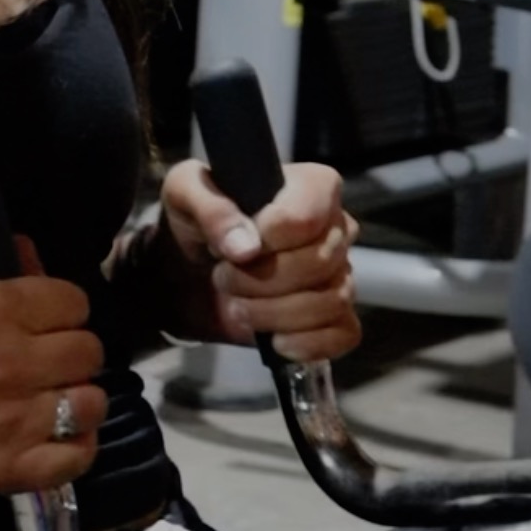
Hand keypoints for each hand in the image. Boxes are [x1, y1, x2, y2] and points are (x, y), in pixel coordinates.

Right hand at [0, 233, 107, 499]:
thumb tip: (35, 258)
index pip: (74, 302)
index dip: (62, 308)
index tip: (46, 319)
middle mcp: (1, 363)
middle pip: (88, 352)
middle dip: (70, 349)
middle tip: (47, 357)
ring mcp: (4, 423)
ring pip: (90, 402)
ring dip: (77, 396)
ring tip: (54, 394)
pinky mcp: (1, 470)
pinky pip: (76, 457)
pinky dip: (76, 444)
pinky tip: (58, 431)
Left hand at [158, 158, 360, 363]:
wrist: (189, 269)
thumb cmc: (196, 219)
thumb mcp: (185, 194)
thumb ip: (211, 209)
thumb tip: (245, 246)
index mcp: (310, 186)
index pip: (309, 215)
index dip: (271, 236)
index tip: (235, 246)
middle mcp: (335, 226)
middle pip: (320, 262)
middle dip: (261, 280)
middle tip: (224, 277)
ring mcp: (340, 272)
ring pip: (332, 300)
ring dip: (274, 313)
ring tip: (238, 306)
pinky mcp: (335, 315)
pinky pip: (345, 333)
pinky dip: (308, 344)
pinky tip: (274, 340)